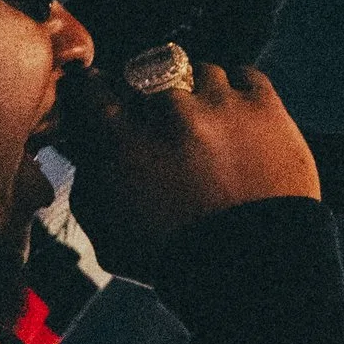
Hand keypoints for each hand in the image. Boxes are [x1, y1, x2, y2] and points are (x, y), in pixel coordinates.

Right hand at [63, 56, 319, 281]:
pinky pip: (243, 75)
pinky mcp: (261, 103)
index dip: (97, 94)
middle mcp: (165, 109)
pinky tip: (237, 123)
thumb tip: (82, 147)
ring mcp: (216, 102)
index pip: (92, 86)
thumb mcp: (108, 234)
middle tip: (162, 129)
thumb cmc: (176, 260)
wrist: (253, 273)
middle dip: (148, 97)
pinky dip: (238, 93)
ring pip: (196, 71)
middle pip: (143, 72)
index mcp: (119, 138)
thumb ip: (87, 184)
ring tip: (208, 132)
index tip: (107, 105)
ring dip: (196, 94)